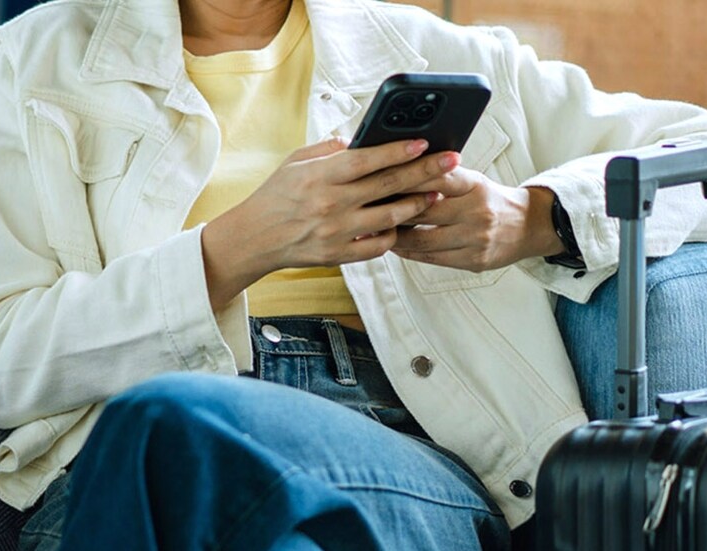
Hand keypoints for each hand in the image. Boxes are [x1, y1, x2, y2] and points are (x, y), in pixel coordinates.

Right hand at [201, 138, 457, 307]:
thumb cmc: (276, 195)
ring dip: (418, 204)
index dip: (399, 150)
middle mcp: (332, 204)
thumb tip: (361, 141)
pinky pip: (379, 246)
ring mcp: (337, 232)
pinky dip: (394, 234)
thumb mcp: (295, 161)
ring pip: (391, 218)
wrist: (254, 238)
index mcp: (321, 176)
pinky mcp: (339, 255)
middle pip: (388, 186)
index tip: (425, 142)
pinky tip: (403, 223)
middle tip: (451, 161)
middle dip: (425, 171)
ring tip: (436, 193)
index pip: (368, 160)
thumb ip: (329, 150)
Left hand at [391, 167, 563, 272]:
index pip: (436, 176)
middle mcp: (477, 211)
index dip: (406, 176)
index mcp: (475, 185)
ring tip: (375, 228)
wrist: (528, 226)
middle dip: (394, 207)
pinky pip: (432, 258)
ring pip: (424, 239)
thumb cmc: (490, 200)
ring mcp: (475, 238)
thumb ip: (442, 177)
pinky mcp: (474, 260)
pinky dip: (409, 252)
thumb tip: (400, 168)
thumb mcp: (472, 180)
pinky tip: (394, 244)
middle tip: (367, 204)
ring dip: (396, 235)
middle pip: (425, 209)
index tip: (379, 176)